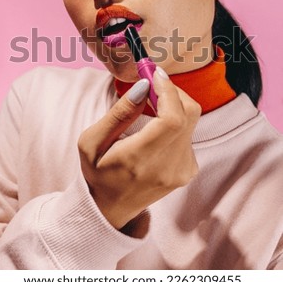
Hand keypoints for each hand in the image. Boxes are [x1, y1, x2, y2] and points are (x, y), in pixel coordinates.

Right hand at [78, 67, 200, 229]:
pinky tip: (156, 126)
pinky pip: (189, 132)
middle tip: (152, 81)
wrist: (111, 208)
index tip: (154, 73)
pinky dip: (176, 120)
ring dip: (173, 104)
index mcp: (140, 160)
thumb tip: (143, 86)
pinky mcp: (189, 170)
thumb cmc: (97, 172)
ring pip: (191, 120)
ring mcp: (182, 171)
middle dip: (172, 91)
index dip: (168, 90)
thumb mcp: (91, 142)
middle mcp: (168, 168)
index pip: (172, 119)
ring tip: (150, 103)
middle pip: (189, 114)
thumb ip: (119, 113)